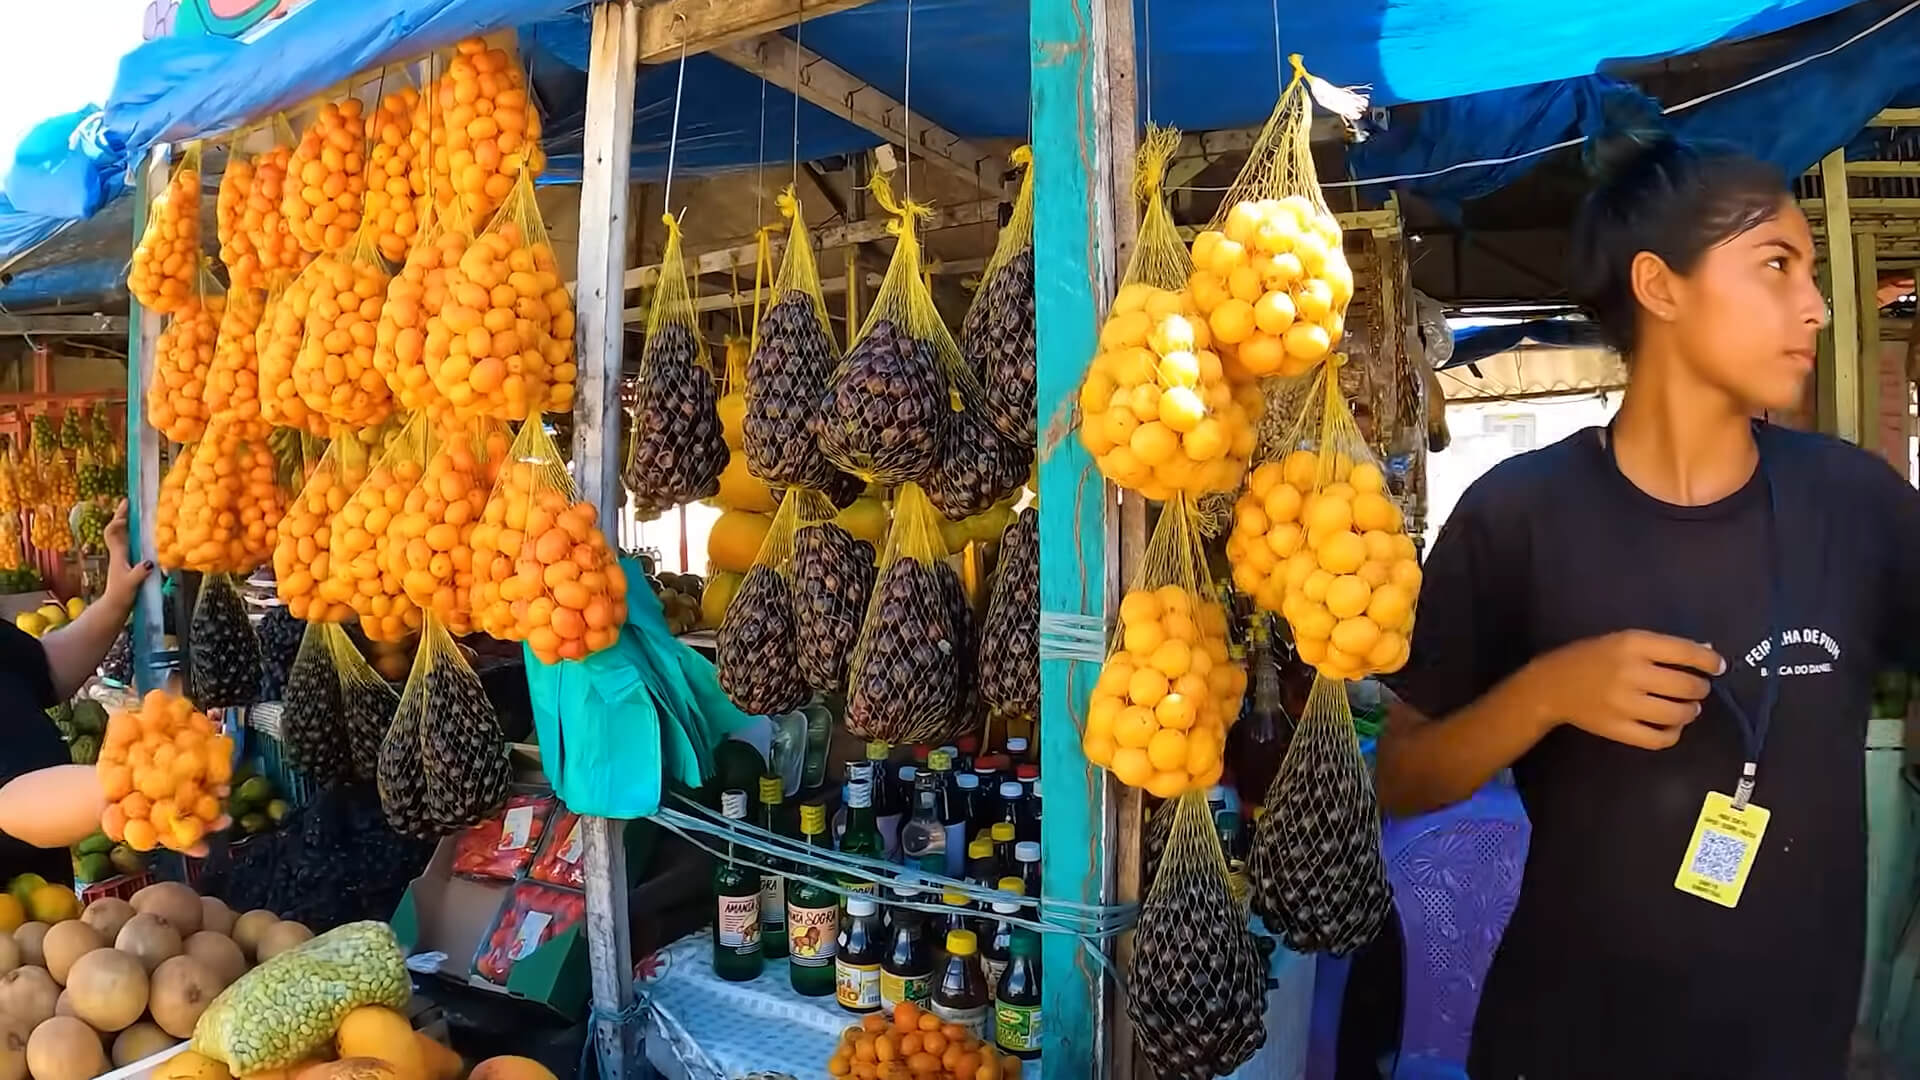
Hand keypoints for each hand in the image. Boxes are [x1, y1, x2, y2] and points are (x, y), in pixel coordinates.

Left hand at [103, 499, 152, 603]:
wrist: (114, 607)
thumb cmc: (121, 595)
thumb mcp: (131, 584)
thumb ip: (140, 573)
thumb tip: (150, 562)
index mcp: (118, 554)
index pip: (113, 531)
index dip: (118, 518)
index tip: (126, 506)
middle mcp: (119, 553)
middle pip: (117, 529)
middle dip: (122, 515)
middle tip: (130, 502)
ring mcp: (123, 558)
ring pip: (123, 535)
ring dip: (129, 523)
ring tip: (138, 513)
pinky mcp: (128, 563)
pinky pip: (130, 544)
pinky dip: (135, 536)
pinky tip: (145, 535)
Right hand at [1521, 630, 1723, 749]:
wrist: (1551, 686)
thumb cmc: (1589, 657)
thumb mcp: (1622, 640)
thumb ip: (1662, 647)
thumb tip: (1705, 651)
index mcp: (1631, 644)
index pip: (1685, 652)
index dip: (1709, 661)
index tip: (1717, 666)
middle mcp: (1631, 674)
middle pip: (1687, 686)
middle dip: (1699, 688)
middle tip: (1695, 689)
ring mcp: (1625, 705)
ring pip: (1678, 714)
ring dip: (1690, 711)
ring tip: (1686, 708)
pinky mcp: (1619, 730)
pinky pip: (1660, 738)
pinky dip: (1673, 733)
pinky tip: (1669, 726)